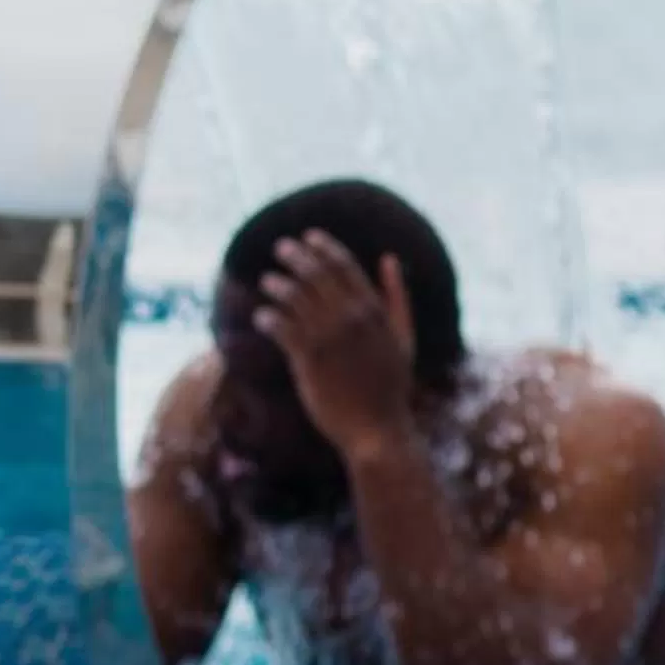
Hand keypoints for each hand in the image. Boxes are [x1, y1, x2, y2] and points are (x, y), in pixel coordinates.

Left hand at [255, 230, 418, 456]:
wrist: (376, 428)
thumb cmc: (390, 385)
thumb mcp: (404, 337)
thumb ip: (397, 296)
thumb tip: (390, 258)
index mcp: (376, 311)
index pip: (346, 266)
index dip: (325, 247)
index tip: (309, 236)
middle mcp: (352, 319)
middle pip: (317, 275)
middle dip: (296, 257)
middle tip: (280, 248)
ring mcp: (329, 338)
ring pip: (295, 298)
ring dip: (278, 285)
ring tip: (267, 281)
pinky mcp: (308, 359)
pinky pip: (281, 328)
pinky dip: (268, 317)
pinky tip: (261, 316)